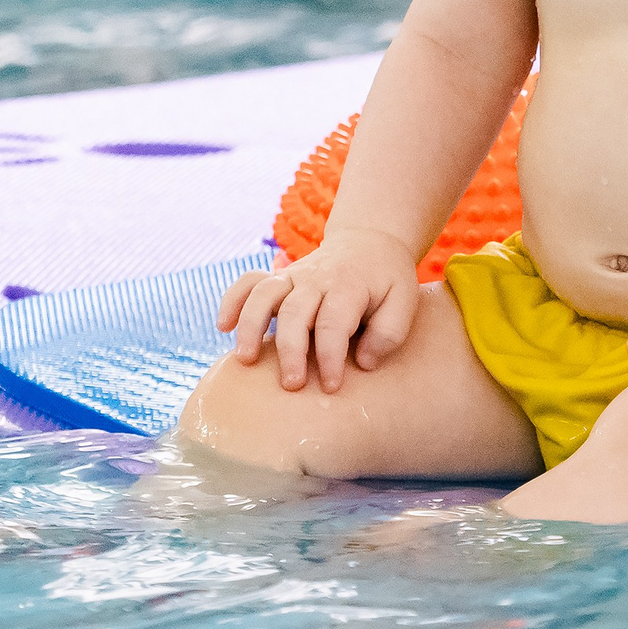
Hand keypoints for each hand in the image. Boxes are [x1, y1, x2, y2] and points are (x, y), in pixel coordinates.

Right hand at [217, 228, 420, 393]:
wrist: (370, 242)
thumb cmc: (387, 281)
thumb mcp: (404, 302)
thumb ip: (389, 333)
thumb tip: (363, 362)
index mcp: (349, 285)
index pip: (334, 322)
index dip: (331, 356)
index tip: (332, 386)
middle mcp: (316, 279)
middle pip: (295, 311)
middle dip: (290, 349)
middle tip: (292, 385)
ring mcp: (293, 275)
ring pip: (264, 294)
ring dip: (252, 325)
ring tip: (246, 360)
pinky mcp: (278, 277)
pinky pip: (248, 281)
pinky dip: (232, 300)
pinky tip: (223, 326)